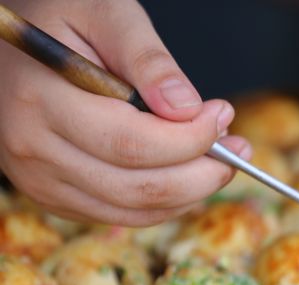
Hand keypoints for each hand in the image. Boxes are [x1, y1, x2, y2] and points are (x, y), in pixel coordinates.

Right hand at [0, 0, 250, 226]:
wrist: (12, 42)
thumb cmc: (60, 16)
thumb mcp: (105, 12)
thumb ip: (148, 59)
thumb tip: (188, 109)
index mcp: (40, 99)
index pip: (130, 143)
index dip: (189, 139)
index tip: (223, 114)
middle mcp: (31, 149)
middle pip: (137, 188)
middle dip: (202, 174)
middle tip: (239, 148)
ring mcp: (38, 179)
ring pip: (133, 210)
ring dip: (191, 193)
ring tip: (221, 160)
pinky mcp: (52, 195)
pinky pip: (120, 215)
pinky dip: (165, 202)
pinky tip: (187, 173)